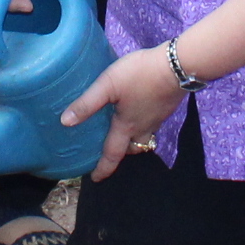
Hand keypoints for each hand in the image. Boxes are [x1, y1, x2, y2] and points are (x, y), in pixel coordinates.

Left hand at [60, 46, 185, 179]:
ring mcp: (158, 118)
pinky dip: (144, 124)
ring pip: (144, 137)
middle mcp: (144, 127)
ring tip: (124, 130)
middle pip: (133, 148)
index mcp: (127, 126)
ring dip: (134, 139)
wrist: (178, 66)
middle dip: (122, 153)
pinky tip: (139, 110)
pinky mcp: (166, 107)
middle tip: (111, 149)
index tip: (96, 178)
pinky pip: (153, 124)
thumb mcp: (108, 85)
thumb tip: (66, 122)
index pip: (113, 154)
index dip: (103, 168)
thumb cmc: (140, 75)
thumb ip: (87, 103)